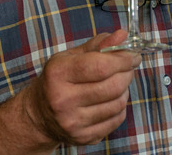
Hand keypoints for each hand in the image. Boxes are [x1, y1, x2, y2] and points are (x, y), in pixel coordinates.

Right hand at [21, 30, 140, 146]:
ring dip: (125, 90)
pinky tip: (111, 100)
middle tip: (128, 68)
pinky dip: (120, 107)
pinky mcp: (82, 137)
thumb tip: (122, 35)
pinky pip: (116, 119)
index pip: (101, 66)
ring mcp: (73, 122)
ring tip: (117, 83)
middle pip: (113, 86)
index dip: (123, 59)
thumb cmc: (58, 80)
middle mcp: (63, 100)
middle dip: (127, 73)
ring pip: (118, 103)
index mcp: (59, 74)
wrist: (37, 115)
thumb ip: (98, 44)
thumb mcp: (71, 56)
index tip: (133, 55)